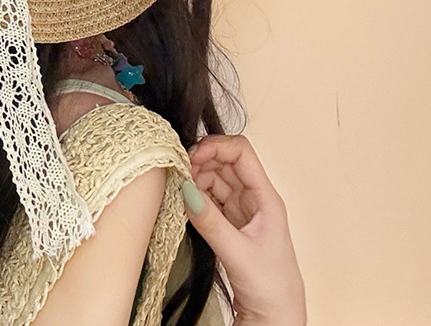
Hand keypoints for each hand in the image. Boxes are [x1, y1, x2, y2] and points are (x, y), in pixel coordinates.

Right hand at [182, 135, 306, 325]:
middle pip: (224, 161)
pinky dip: (195, 196)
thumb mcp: (238, 253)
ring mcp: (241, 209)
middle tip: (180, 173)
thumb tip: (185, 189)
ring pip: (214, 178)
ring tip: (181, 191)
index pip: (241, 153)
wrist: (275, 318)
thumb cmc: (271, 288)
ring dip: (196, 178)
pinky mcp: (229, 223)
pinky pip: (208, 197)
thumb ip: (210, 222)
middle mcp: (253, 198)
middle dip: (201, 161)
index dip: (216, 148)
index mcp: (266, 197)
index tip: (192, 157)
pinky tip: (185, 203)